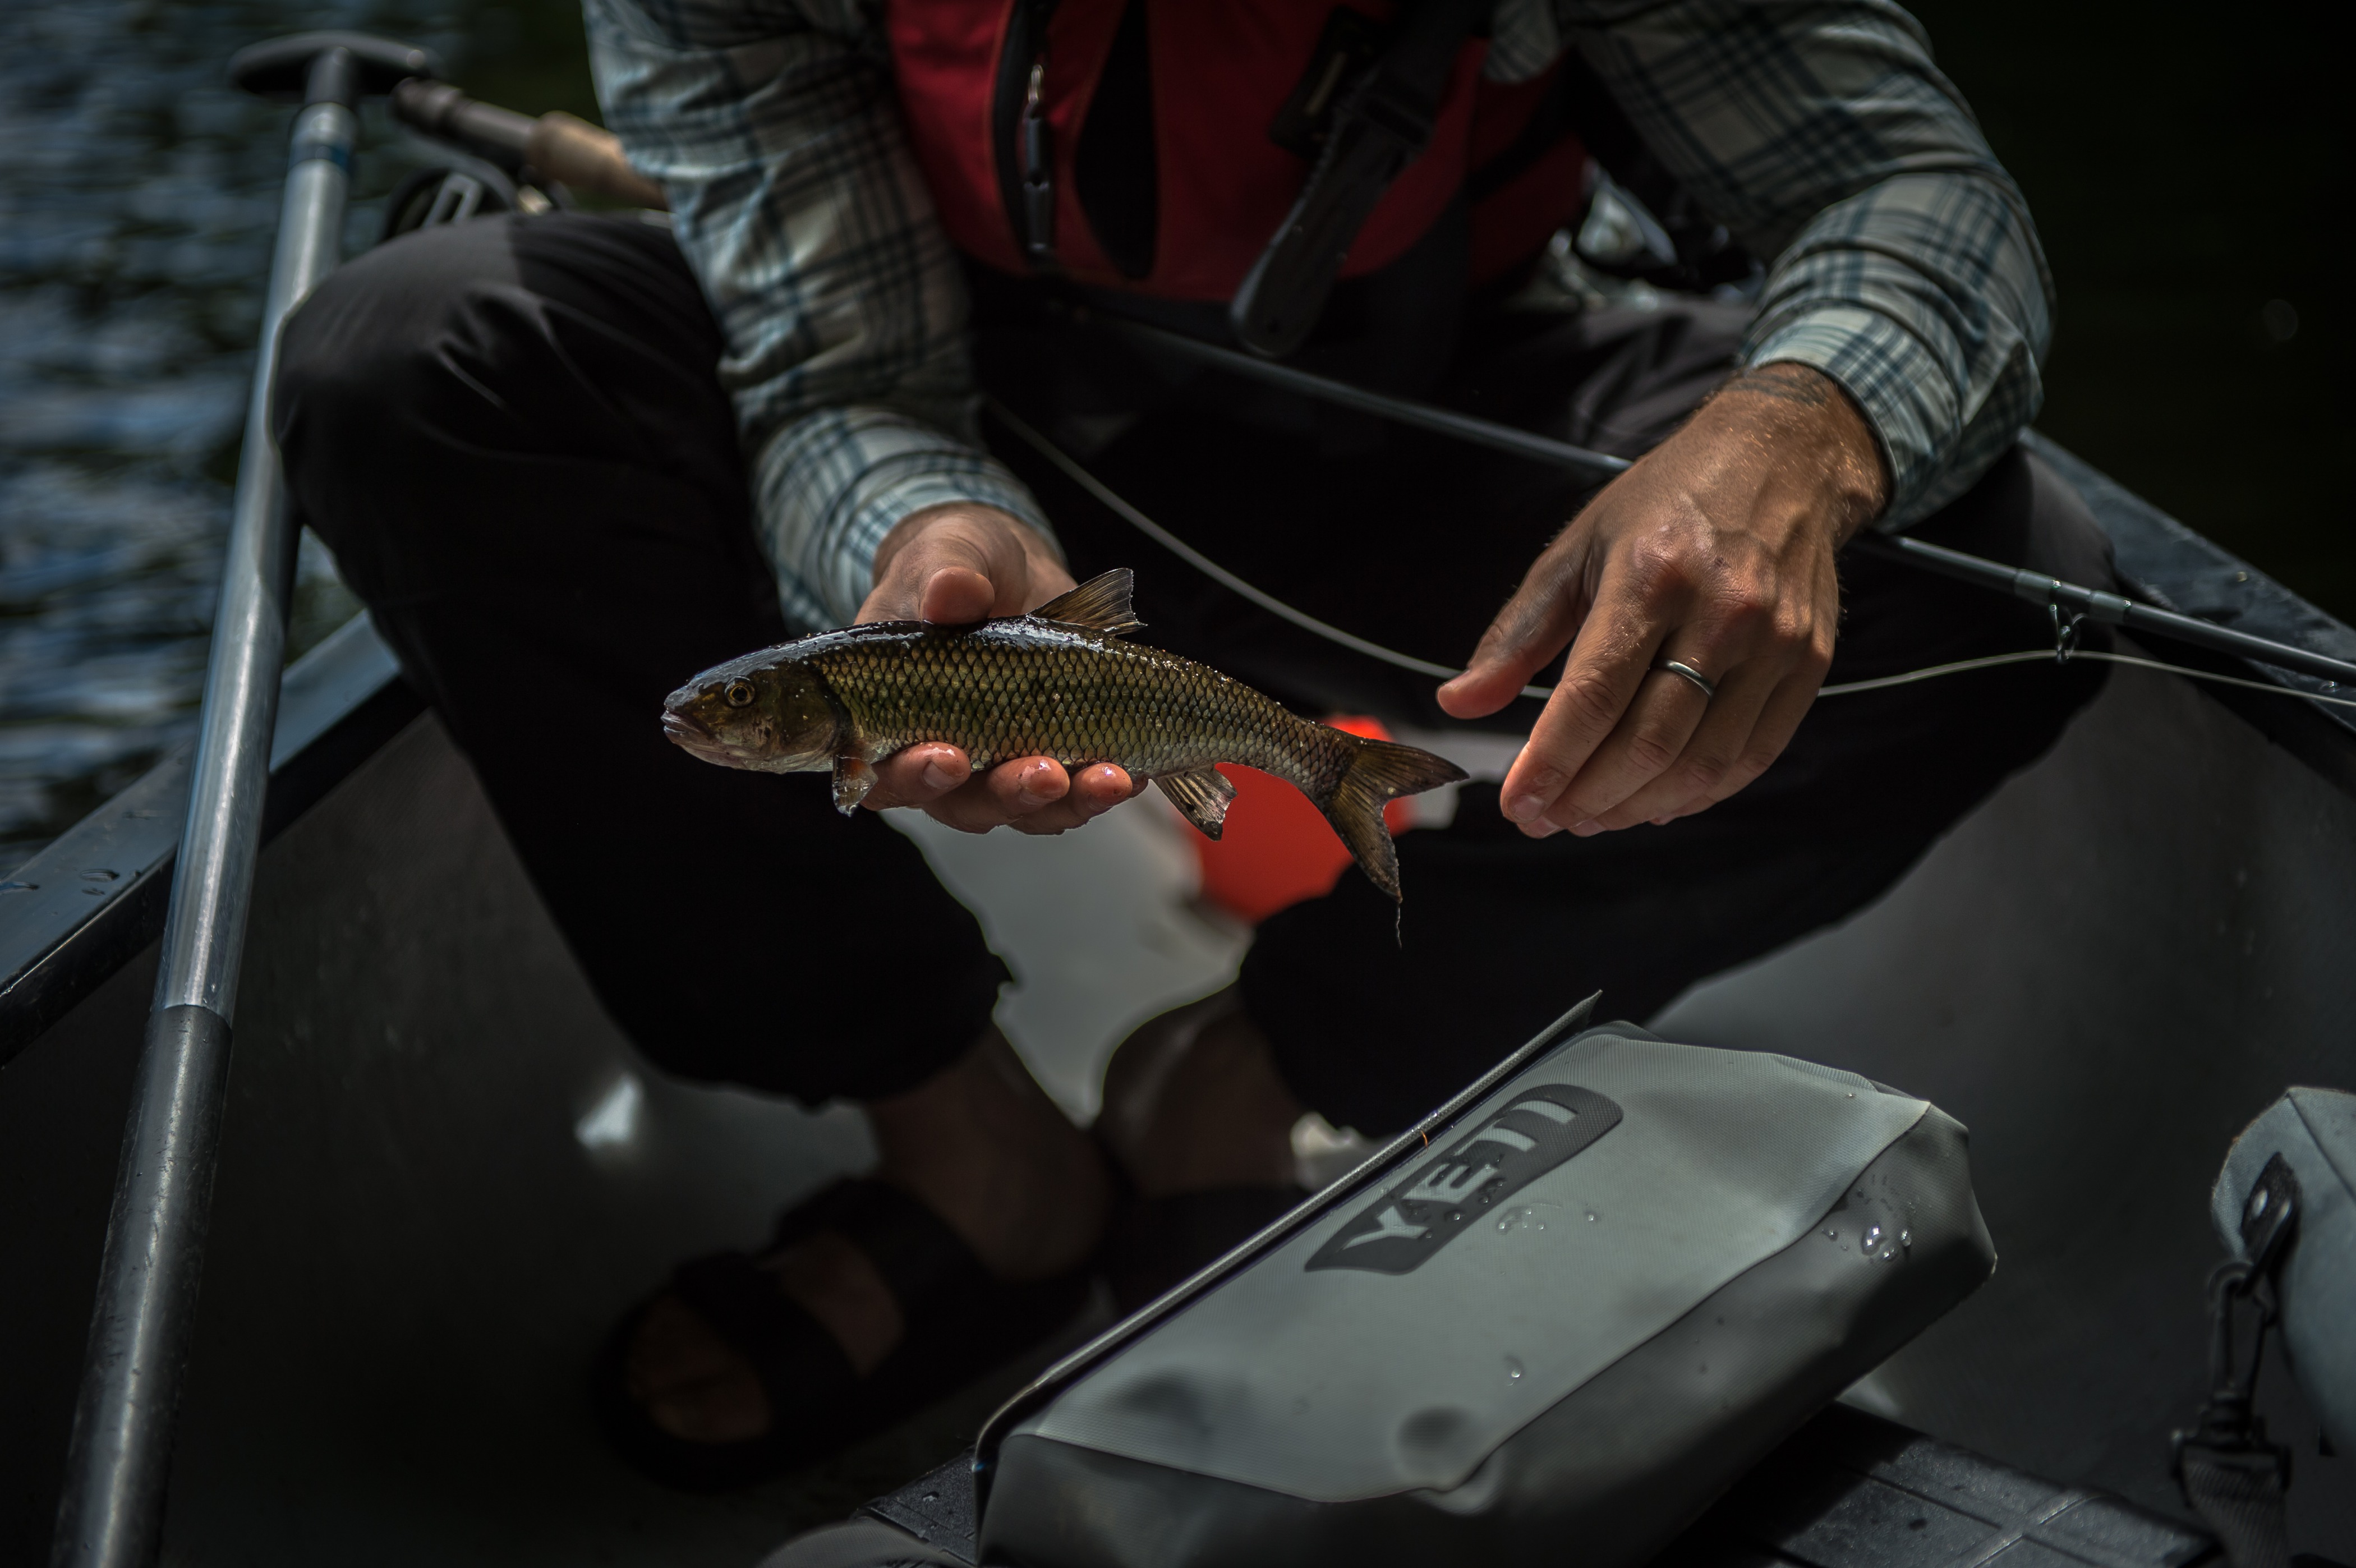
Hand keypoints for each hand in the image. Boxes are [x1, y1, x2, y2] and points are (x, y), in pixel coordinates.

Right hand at [854, 504, 1139, 833]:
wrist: (1008, 571)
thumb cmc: (956, 566)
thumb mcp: (946, 552)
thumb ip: (942, 571)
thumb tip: (952, 590)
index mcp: (885, 716)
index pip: (881, 771)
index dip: (910, 776)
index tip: (947, 756)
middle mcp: (936, 753)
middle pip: (962, 803)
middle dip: (1007, 793)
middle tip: (1043, 774)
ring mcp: (994, 763)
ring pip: (1023, 808)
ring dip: (1067, 800)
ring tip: (1108, 778)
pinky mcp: (1047, 757)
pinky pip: (1070, 792)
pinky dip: (1099, 787)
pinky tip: (1131, 771)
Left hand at [1438, 363, 1887, 836]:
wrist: (1782, 460)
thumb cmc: (1666, 504)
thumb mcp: (1576, 550)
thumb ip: (1516, 634)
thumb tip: (1460, 702)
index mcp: (1651, 576)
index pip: (1593, 697)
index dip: (1550, 764)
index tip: (1518, 803)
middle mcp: (1721, 611)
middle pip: (1647, 743)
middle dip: (1587, 797)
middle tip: (1548, 818)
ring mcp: (1774, 642)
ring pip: (1701, 763)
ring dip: (1637, 807)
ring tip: (1592, 816)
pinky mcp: (1808, 664)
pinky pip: (1752, 756)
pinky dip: (1699, 795)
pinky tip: (1657, 802)